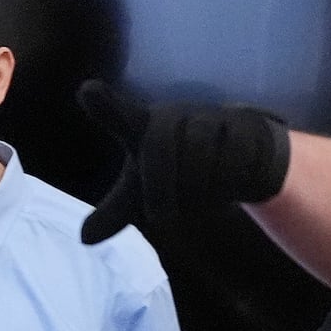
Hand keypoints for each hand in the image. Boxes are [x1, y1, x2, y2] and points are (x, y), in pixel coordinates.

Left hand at [76, 80, 291, 244]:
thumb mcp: (145, 194)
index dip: (105, 105)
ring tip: (199, 200)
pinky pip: (234, 156)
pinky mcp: (246, 126)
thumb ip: (115, 212)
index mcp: (143, 128)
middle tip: (161, 218)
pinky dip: (227, 183)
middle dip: (157, 189)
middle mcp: (174, 116)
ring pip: (199, 152)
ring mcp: (210, 117)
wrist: (241, 161)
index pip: (120, 115)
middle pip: (158, 145)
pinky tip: (229, 188)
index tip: (87, 91)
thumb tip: (83, 239)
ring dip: (195, 189)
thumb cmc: (182, 172)